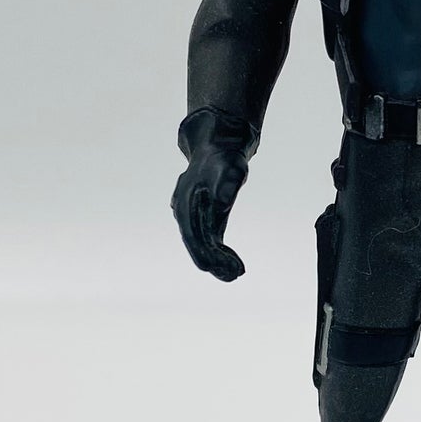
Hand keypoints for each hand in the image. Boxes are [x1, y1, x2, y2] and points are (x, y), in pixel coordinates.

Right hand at [172, 145, 247, 280]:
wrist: (218, 147)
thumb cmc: (225, 158)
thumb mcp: (230, 169)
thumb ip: (227, 185)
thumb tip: (224, 202)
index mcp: (186, 205)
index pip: (196, 240)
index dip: (213, 258)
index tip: (232, 268)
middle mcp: (184, 213)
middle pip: (197, 247)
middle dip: (216, 263)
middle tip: (236, 274)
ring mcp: (191, 216)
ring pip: (201, 246)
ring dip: (217, 261)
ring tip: (235, 272)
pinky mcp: (201, 216)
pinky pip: (207, 239)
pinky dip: (219, 252)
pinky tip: (231, 261)